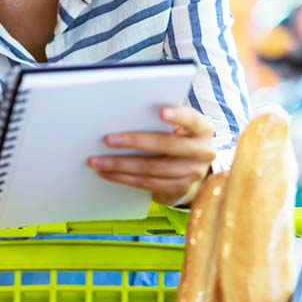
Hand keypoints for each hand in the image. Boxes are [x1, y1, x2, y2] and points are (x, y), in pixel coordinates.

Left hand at [89, 106, 216, 205]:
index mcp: (203, 129)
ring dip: (121, 165)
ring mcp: (193, 173)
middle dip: (135, 142)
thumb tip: (128, 113)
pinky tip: (107, 173)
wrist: (193, 170)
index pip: (192, 119)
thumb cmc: (178, 138)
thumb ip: (161, 120)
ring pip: (153, 169)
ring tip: (97, 161)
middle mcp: (203, 151)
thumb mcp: (179, 127)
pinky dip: (124, 178)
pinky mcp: (179, 189)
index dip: (178, 116)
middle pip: (168, 146)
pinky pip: (147, 184)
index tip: (160, 112)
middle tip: (108, 140)